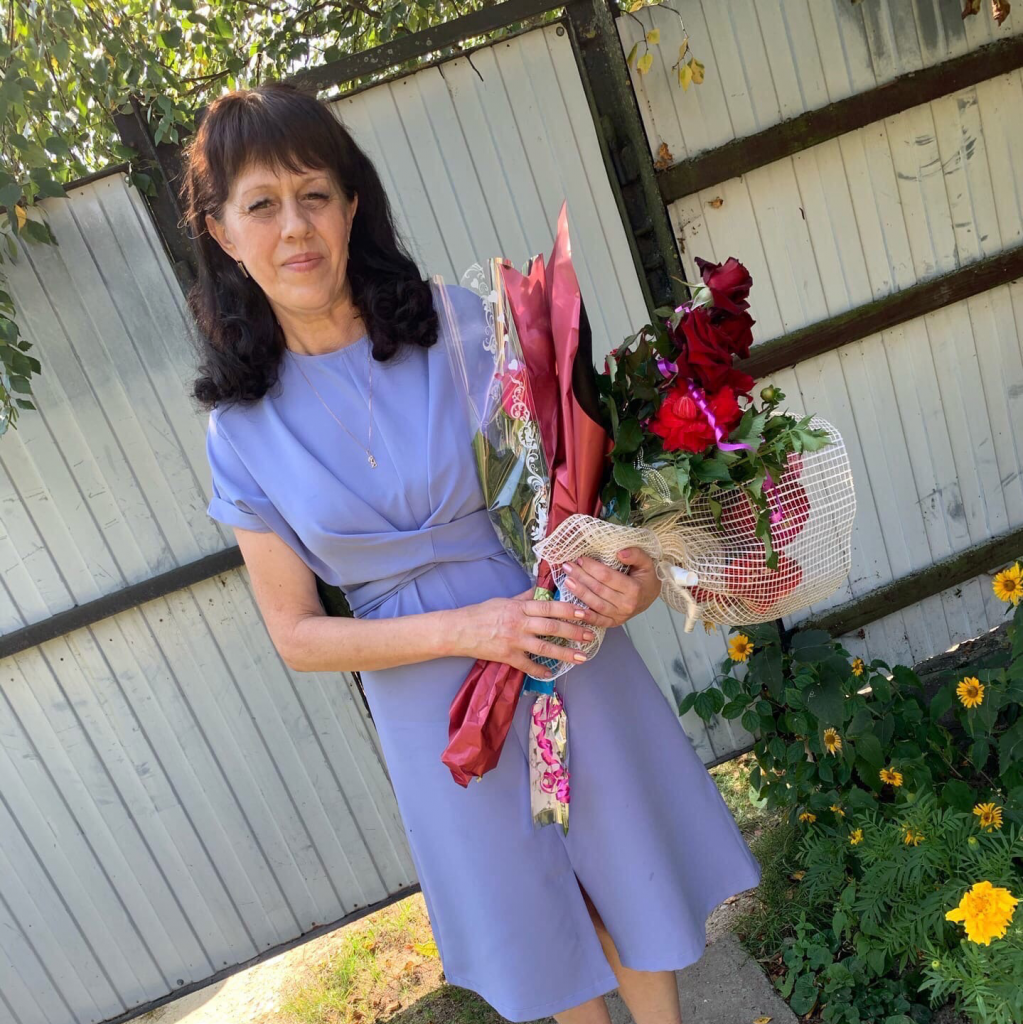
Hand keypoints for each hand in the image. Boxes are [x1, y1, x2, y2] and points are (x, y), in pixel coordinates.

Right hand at [451, 587, 599, 678]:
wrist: (459, 630)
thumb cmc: (482, 613)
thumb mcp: (504, 600)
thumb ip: (525, 597)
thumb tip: (542, 589)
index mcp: (519, 608)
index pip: (548, 607)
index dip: (568, 610)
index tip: (584, 612)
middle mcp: (519, 624)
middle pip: (551, 627)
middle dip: (573, 632)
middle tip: (590, 636)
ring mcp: (513, 641)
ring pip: (544, 648)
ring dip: (564, 653)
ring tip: (581, 657)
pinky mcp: (507, 656)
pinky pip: (527, 665)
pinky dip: (540, 670)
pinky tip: (552, 674)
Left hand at [559, 548, 660, 627]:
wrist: (650, 596)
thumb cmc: (645, 577)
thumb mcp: (646, 562)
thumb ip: (636, 555)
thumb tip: (620, 553)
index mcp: (634, 589)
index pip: (607, 576)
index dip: (592, 567)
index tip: (580, 559)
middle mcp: (626, 604)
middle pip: (598, 589)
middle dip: (581, 577)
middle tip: (568, 566)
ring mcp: (620, 616)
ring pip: (595, 604)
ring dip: (579, 592)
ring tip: (567, 581)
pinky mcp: (614, 623)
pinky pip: (597, 621)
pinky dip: (585, 616)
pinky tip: (573, 609)